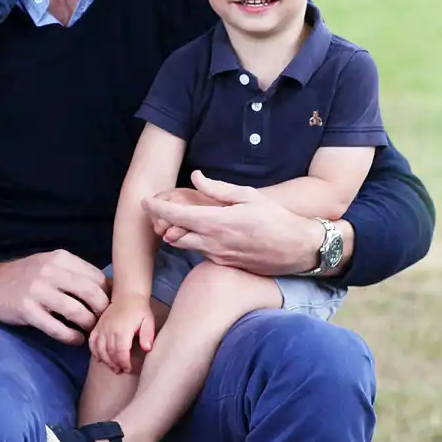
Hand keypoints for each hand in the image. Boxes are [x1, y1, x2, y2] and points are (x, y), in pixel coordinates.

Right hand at [0, 251, 109, 344]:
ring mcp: (38, 290)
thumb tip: (110, 289)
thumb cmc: (30, 276)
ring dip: (89, 325)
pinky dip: (71, 337)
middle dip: (103, 311)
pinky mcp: (28, 310)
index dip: (108, 295)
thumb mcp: (52, 265)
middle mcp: (50, 271)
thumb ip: (76, 273)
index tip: (111, 307)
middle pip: (91, 293)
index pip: (97, 277)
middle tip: (104, 322)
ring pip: (77, 312)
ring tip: (90, 332)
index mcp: (61, 258)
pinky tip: (76, 339)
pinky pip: (57, 328)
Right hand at [90, 293, 156, 373]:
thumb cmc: (140, 310)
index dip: (124, 363)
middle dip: (116, 364)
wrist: (128, 295)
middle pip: (109, 353)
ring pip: (99, 349)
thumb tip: (147, 348)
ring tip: (114, 367)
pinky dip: (94, 352)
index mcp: (123, 329)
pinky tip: (100, 359)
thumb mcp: (148, 321)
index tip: (129, 369)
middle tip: (122, 370)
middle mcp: (110, 329)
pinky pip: (92, 342)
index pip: (121, 351)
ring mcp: (101, 328)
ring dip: (106, 361)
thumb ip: (147, 335)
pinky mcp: (97, 326)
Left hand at [144, 172, 325, 274]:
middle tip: (157, 210)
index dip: (156, 208)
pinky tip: (202, 231)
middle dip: (162, 223)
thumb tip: (195, 177)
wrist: (297, 248)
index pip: (176, 215)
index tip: (144, 201)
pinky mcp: (224, 265)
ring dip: (177, 233)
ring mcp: (218, 257)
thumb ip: (217, 189)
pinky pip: (201, 252)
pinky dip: (194, 242)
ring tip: (176, 219)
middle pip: (174, 234)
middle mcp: (214, 242)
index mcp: (217, 222)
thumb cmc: (275, 218)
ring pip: (186, 245)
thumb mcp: (248, 195)